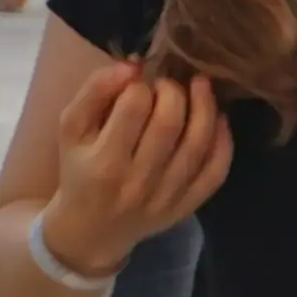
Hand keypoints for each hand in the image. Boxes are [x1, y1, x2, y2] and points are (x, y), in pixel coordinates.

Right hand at [39, 60, 232, 280]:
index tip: (138, 84)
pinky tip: (217, 120)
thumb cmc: (79, 170)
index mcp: (103, 162)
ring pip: (198, 144)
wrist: (90, 231)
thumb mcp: (72, 130)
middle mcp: (137, 183)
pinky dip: (224, 141)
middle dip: (172, 91)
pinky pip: (216, 172)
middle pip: (169, 123)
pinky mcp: (187, 207)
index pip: (133, 106)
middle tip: (167, 86)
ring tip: (200, 86)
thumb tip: (133, 65)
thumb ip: (95, 90)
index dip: (140, 85)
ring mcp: (166, 198)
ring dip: (205, 106)